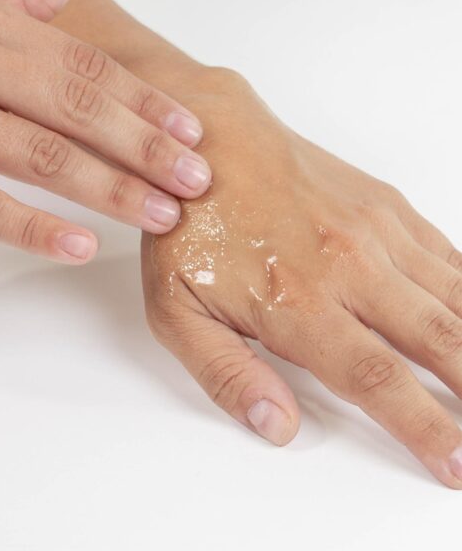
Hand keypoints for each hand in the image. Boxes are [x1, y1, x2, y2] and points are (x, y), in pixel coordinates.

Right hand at [0, 0, 210, 263]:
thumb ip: (17, 4)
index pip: (85, 65)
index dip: (143, 101)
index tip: (190, 132)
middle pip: (76, 108)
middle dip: (144, 147)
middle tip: (195, 180)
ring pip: (41, 156)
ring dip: (111, 190)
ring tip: (161, 215)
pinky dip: (35, 228)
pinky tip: (80, 245)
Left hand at [142, 69, 461, 487]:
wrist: (205, 144)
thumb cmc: (188, 226)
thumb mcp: (175, 312)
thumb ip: (226, 374)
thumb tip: (278, 425)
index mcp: (297, 305)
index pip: (379, 382)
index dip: (426, 430)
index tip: (455, 465)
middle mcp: (349, 269)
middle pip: (438, 343)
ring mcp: (374, 232)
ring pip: (454, 300)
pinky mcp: (384, 205)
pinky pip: (446, 254)